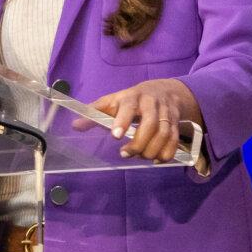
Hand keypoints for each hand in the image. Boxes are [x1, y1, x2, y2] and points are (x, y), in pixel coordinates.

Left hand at [71, 78, 203, 162]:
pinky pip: (175, 140)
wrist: (164, 91)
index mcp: (132, 97)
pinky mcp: (176, 124)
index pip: (129, 107)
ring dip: (151, 150)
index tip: (116, 136)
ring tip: (139, 157)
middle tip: (124, 154)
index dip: (123, 121)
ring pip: (164, 133)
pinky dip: (167, 153)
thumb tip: (75, 125)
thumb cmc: (131, 99)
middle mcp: (151, 104)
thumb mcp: (112, 102)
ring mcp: (166, 113)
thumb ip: (94, 113)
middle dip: (138, 142)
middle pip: (150, 124)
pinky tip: (156, 160)